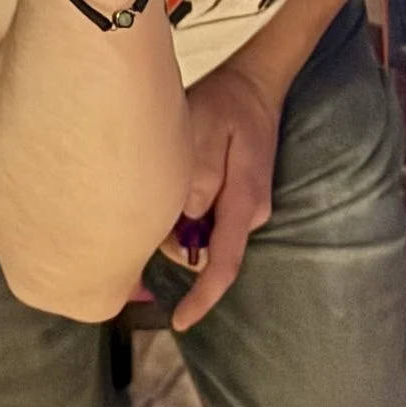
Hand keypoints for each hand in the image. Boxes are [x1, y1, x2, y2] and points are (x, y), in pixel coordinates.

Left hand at [165, 58, 280, 330]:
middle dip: (175, 241)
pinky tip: (177, 180)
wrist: (255, 85)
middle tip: (150, 197)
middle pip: (205, 251)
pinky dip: (188, 213)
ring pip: (205, 235)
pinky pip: (209, 220)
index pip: (223, 262)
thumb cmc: (225, 102)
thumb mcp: (203, 126)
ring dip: (180, 222)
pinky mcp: (240, 200)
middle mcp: (251, 212)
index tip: (179, 321)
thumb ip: (196, 173)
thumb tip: (186, 219)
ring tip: (166, 174)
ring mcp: (248, 208)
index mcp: (243, 201)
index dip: (202, 298)